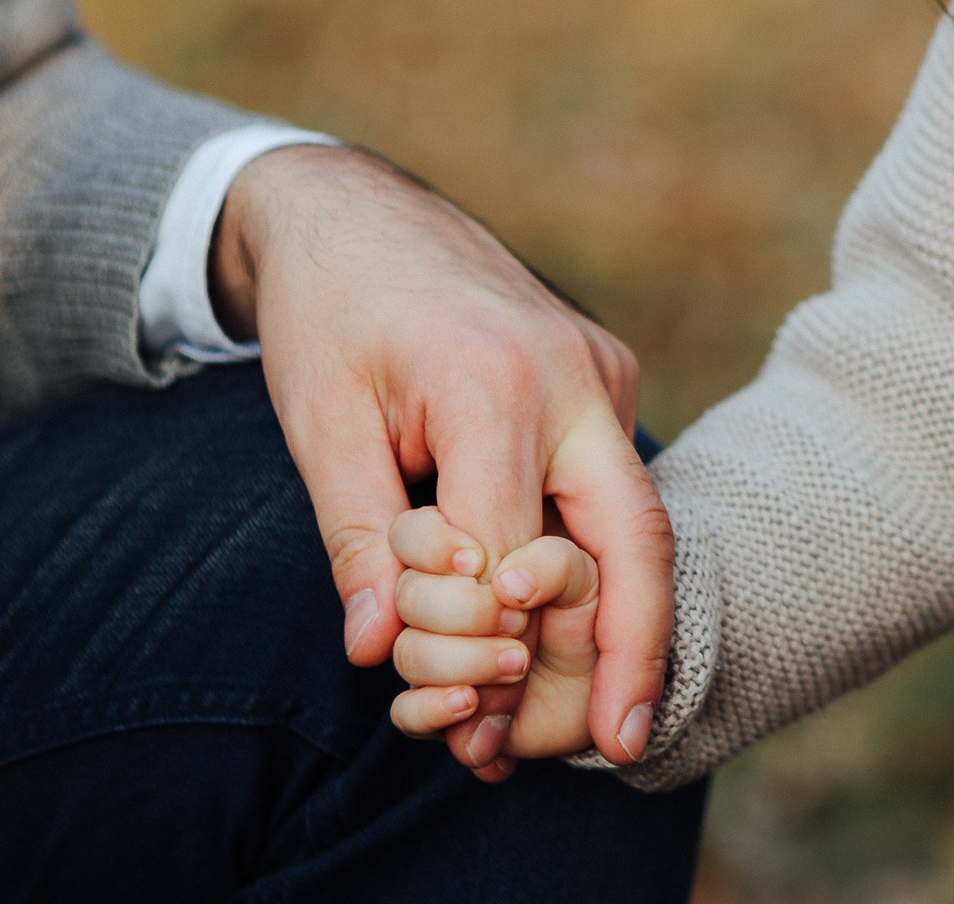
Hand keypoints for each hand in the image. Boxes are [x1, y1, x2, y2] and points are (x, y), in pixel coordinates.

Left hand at [215, 144, 668, 768]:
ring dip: (617, 612)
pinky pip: (613, 481)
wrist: (360, 213)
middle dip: (635, 646)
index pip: (508, 547)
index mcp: (495, 381)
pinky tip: (562, 616)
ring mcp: (602, 373)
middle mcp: (573, 374)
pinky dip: (595, 554)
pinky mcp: (607, 376)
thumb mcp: (318, 426)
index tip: (457, 710)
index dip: (481, 635)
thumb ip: (356, 539)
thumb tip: (374, 652)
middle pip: (634, 533)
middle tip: (620, 741)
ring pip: (635, 514)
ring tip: (596, 706)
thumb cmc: (329, 317)